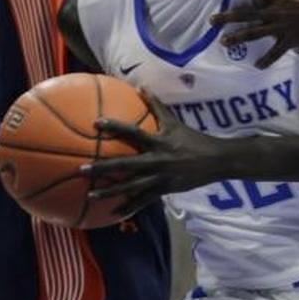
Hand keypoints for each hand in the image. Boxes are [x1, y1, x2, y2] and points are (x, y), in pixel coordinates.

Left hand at [81, 92, 221, 216]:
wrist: (216, 160)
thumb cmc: (193, 139)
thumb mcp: (175, 122)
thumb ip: (156, 106)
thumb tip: (140, 87)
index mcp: (159, 142)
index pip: (133, 132)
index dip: (115, 127)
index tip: (96, 123)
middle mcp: (157, 160)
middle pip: (126, 165)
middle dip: (103, 168)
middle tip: (82, 169)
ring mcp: (160, 177)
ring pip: (131, 186)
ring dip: (110, 192)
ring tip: (90, 195)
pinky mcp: (165, 190)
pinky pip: (143, 200)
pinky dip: (129, 206)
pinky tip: (113, 213)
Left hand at [211, 0, 298, 68]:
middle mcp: (276, 10)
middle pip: (246, 14)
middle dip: (227, 18)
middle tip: (211, 21)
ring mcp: (282, 27)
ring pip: (255, 34)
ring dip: (238, 38)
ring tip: (224, 42)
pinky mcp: (292, 40)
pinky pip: (276, 52)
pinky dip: (267, 60)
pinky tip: (257, 66)